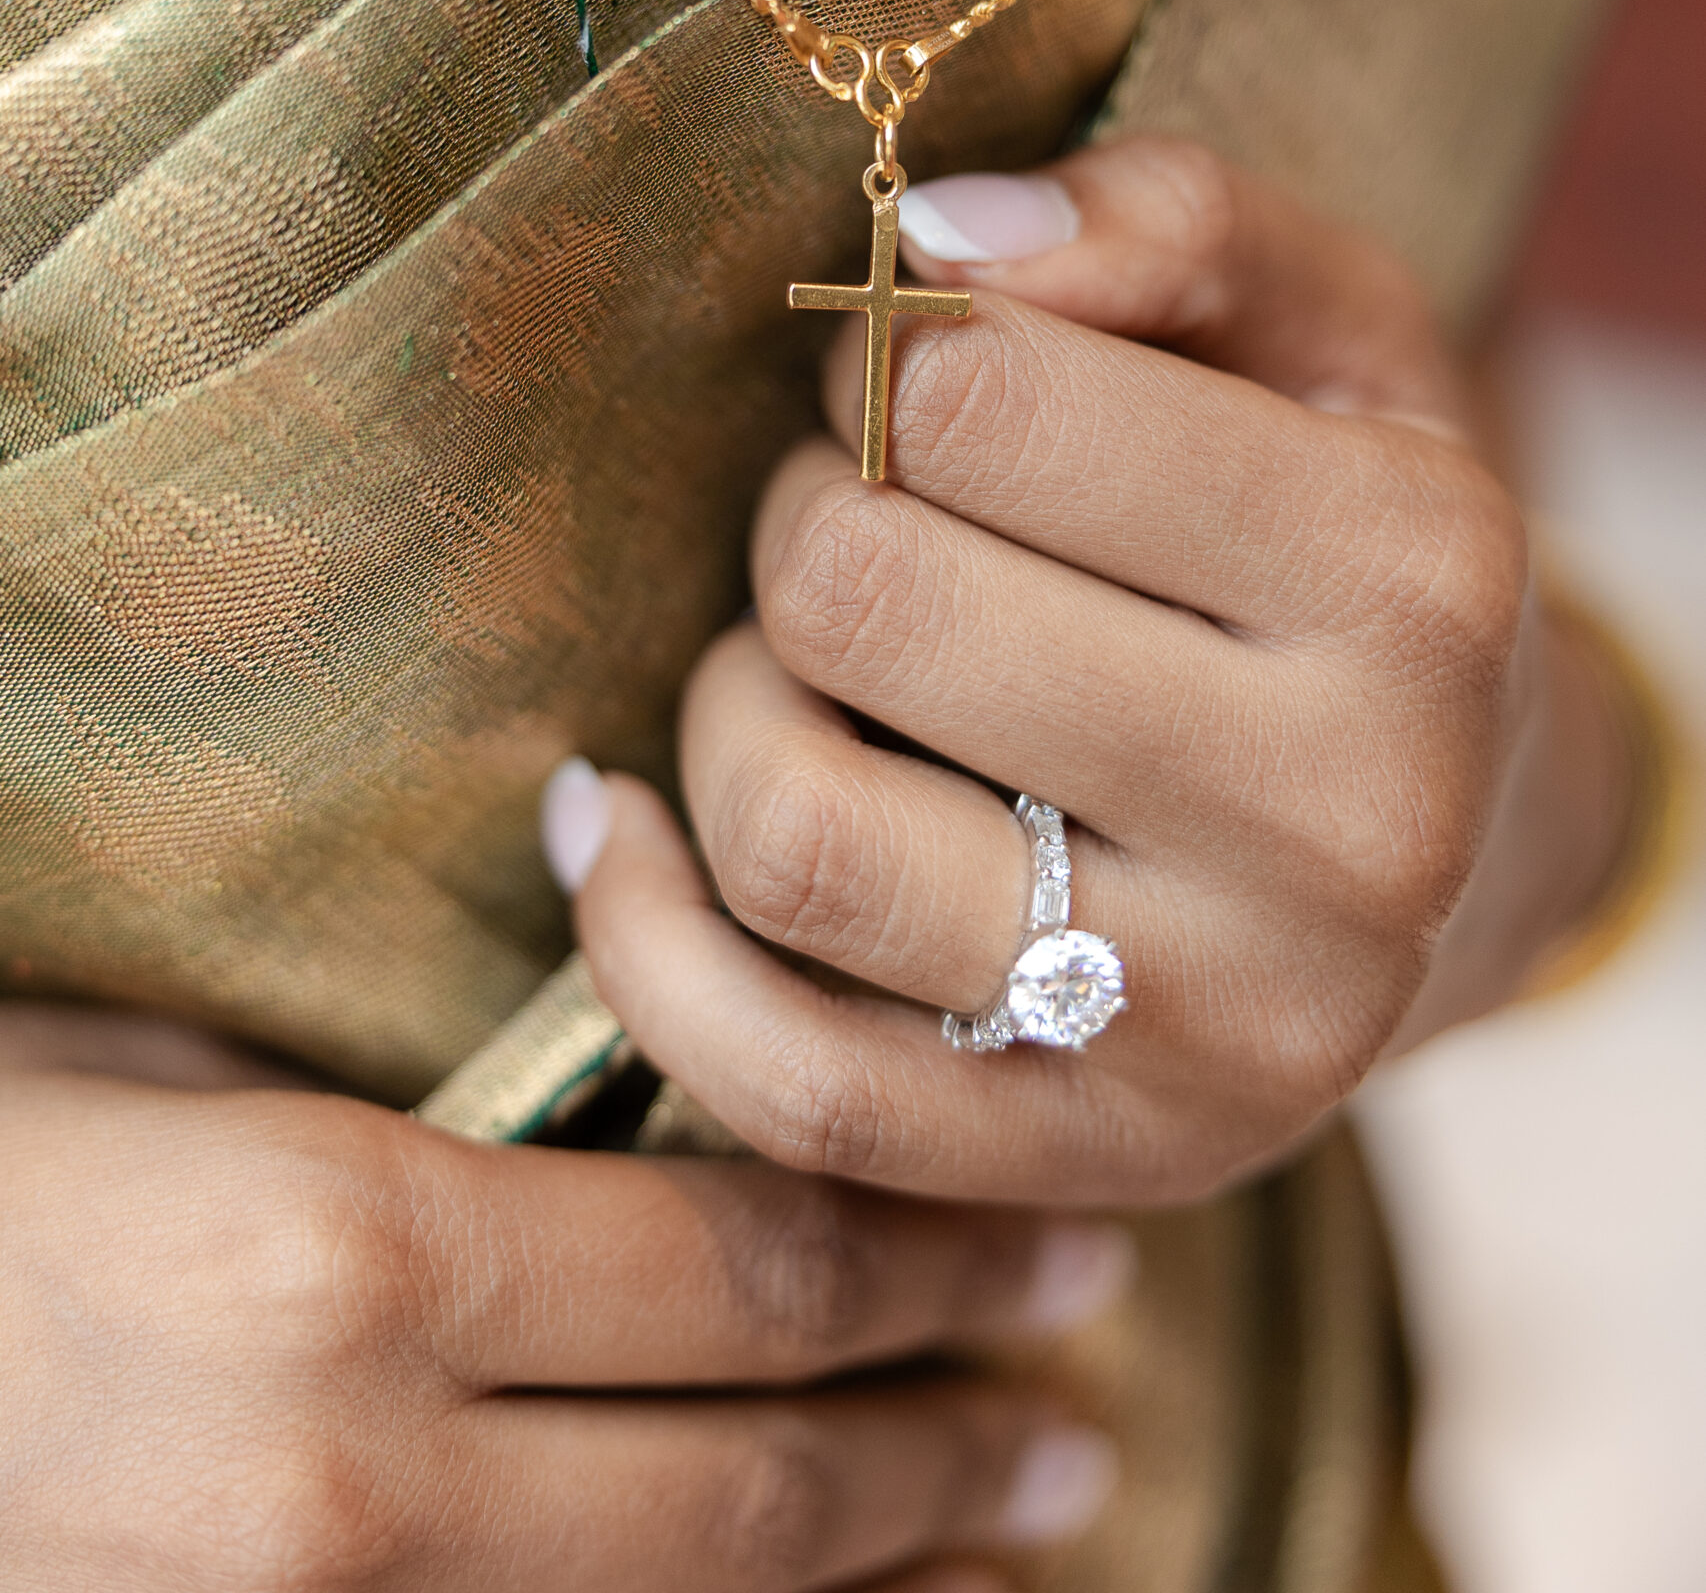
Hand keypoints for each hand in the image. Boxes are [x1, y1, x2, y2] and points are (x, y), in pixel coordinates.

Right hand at [0, 1014, 1123, 1589]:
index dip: (925, 1261)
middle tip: (1087, 1398)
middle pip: (751, 1481)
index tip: (1060, 1236)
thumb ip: (383, 1105)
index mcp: (342, 1259)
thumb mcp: (147, 1081)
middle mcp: (360, 1490)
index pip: (734, 1269)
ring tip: (1034, 1540)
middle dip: (951, 1442)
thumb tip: (595, 1108)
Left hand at [562, 138, 1630, 1208]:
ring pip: (796, 841)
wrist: (1462, 846)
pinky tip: (625, 821)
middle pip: (863, 604)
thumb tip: (933, 233)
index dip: (891, 355)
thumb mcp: (1331, 333)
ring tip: (799, 668)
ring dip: (731, 704)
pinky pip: (775, 1079)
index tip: (921, 384)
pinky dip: (641, 934)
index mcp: (1408, 579)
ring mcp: (1220, 1030)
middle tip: (857, 513)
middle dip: (806, 517)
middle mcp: (1345, 826)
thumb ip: (1166, 224)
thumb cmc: (1350, 548)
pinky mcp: (1091, 1162)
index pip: (980, 397)